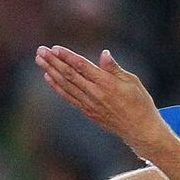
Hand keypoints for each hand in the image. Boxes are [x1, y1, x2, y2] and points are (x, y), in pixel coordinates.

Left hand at [34, 45, 166, 149]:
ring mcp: (89, 104)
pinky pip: (69, 97)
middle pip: (69, 75)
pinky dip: (57, 87)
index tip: (55, 48)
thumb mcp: (132, 82)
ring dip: (51, 71)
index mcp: (107, 84)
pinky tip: (48, 77)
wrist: (140, 131)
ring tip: (39, 60)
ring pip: (66, 85)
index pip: (82, 66)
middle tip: (40, 50)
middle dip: (53, 61)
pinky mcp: (88, 112)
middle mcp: (95, 94)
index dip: (67, 56)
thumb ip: (114, 68)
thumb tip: (104, 54)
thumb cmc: (140, 103)